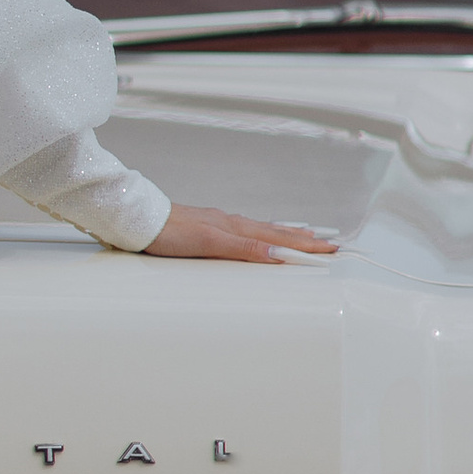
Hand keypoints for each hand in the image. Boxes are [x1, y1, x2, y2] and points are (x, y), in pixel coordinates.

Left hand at [144, 204, 338, 263]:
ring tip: (307, 236)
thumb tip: (278, 251)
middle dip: (306, 240)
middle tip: (332, 245)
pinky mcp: (209, 228)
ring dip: (288, 234)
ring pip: (264, 229)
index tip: (332, 252)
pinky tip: (262, 234)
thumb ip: (245, 248)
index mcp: (237, 228)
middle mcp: (233, 224)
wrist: (140, 221)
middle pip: (277, 232)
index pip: (280, 240)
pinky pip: (247, 230)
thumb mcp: (210, 243)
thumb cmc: (170, 233)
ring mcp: (222, 224)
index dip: (306, 248)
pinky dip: (264, 232)